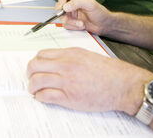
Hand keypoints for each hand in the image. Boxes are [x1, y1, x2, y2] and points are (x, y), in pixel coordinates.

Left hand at [27, 47, 152, 112]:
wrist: (122, 85)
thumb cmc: (109, 72)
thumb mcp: (87, 55)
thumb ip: (70, 57)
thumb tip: (56, 61)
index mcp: (69, 54)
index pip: (41, 54)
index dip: (36, 62)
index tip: (37, 68)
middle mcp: (65, 65)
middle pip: (34, 66)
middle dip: (30, 73)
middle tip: (32, 78)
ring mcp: (66, 81)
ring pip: (36, 81)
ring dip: (32, 87)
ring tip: (35, 90)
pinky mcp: (69, 97)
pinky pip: (45, 96)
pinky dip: (40, 97)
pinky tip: (42, 97)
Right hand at [55, 0, 110, 33]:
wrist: (104, 26)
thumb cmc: (100, 13)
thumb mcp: (90, 5)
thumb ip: (77, 3)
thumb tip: (65, 6)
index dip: (60, 0)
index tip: (63, 8)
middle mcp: (72, 4)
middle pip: (59, 7)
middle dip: (64, 15)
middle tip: (68, 18)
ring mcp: (71, 13)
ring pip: (62, 18)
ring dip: (71, 22)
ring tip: (81, 24)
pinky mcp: (72, 22)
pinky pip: (66, 25)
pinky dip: (73, 27)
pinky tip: (82, 26)